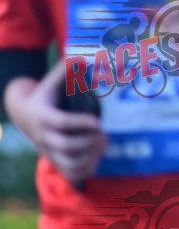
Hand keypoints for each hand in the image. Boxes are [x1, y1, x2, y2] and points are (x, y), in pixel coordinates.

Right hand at [3, 62, 106, 184]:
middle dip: (87, 141)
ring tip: (104, 144)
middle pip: (65, 145)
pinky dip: (85, 169)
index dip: (80, 123)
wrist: (22, 113)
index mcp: (43, 115)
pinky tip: (98, 157)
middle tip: (105, 133)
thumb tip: (82, 56)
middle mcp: (44, 136)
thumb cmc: (43, 94)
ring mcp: (48, 150)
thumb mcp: (49, 82)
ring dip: (89, 157)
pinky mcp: (54, 159)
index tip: (98, 121)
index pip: (61, 123)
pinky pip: (69, 172)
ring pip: (67, 163)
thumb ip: (64, 70)